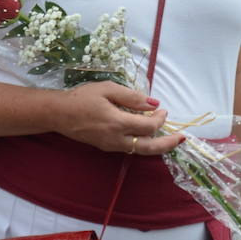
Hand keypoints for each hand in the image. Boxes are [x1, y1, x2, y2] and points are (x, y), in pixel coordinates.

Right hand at [52, 81, 180, 155]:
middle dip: (168, 144)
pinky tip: (147, 135)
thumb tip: (154, 104)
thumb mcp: (107, 89)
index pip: (148, 126)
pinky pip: (130, 148)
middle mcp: (116, 139)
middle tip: (182, 138)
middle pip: (149, 148)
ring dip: (156, 145)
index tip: (162, 109)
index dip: (160, 119)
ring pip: (140, 151)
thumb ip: (131, 97)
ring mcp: (111, 146)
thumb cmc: (81, 97)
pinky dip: (142, 143)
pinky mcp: (106, 147)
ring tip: (169, 138)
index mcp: (117, 122)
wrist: (58, 113)